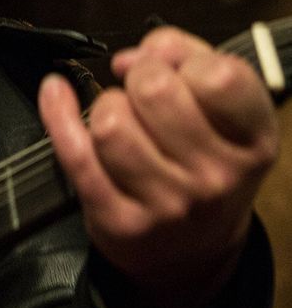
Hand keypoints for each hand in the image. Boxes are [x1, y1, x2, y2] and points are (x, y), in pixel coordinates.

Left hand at [38, 26, 278, 307]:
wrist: (190, 253)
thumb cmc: (201, 161)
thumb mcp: (221, 111)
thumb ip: (187, 58)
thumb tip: (136, 55)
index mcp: (252, 141)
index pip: (218, 76)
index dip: (184, 59)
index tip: (173, 69)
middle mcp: (217, 176)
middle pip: (154, 91)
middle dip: (137, 77)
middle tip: (139, 91)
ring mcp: (167, 204)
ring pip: (110, 124)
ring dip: (104, 107)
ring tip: (117, 117)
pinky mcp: (118, 220)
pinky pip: (74, 155)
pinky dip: (57, 114)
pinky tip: (55, 92)